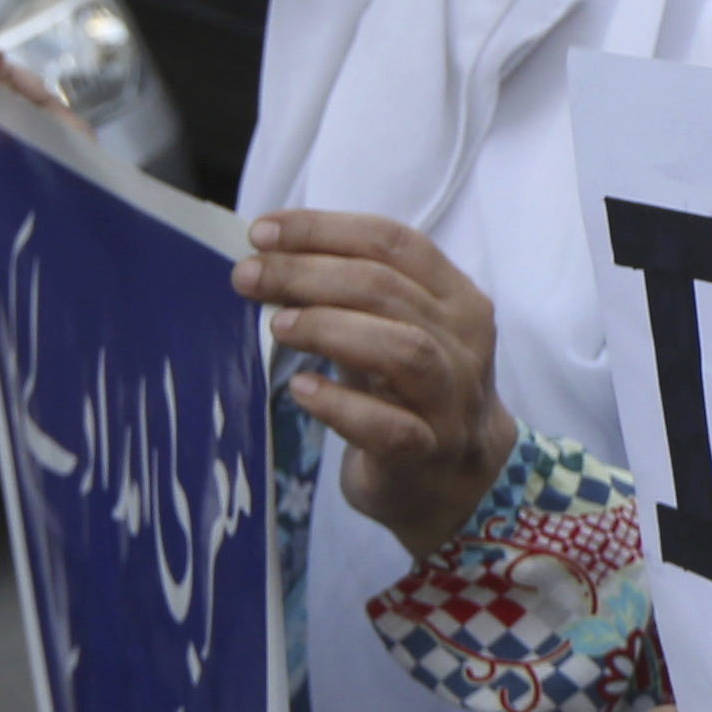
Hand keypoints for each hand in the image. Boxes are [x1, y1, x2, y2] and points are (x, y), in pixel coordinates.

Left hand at [239, 210, 518, 551]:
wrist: (457, 480)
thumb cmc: (409, 393)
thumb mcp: (391, 330)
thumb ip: (348, 296)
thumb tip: (267, 260)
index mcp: (457, 300)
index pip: (395, 244)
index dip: (324, 231)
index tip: (262, 233)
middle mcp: (463, 344)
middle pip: (388, 290)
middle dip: (308, 274)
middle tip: (248, 277)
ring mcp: (452, 401)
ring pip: (402, 350)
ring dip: (330, 329)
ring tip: (278, 327)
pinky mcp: (428, 453)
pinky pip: (389, 427)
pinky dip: (340, 404)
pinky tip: (302, 391)